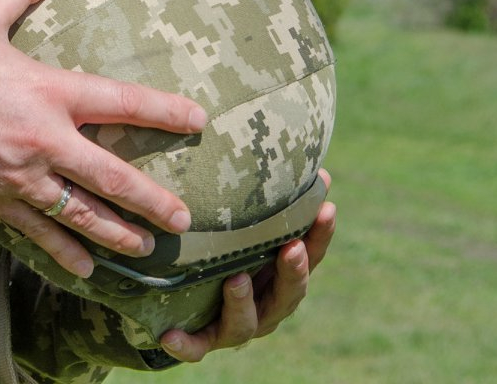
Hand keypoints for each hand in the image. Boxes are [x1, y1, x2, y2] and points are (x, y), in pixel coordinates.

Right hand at [0, 0, 206, 276]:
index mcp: (47, 94)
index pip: (120, 102)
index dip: (163, 111)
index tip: (198, 121)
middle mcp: (43, 141)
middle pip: (110, 176)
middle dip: (150, 200)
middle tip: (183, 220)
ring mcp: (20, 178)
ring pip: (80, 213)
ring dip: (116, 233)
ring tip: (145, 249)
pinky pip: (37, 233)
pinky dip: (63, 252)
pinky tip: (85, 270)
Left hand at [157, 169, 335, 362]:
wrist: (189, 306)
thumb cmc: (227, 252)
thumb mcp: (246, 227)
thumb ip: (267, 201)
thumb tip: (293, 148)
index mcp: (280, 275)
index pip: (310, 255)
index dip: (320, 235)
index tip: (326, 207)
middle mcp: (265, 304)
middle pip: (288, 295)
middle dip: (293, 274)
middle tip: (292, 249)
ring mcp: (236, 326)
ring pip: (246, 324)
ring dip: (243, 303)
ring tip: (235, 280)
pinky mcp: (203, 340)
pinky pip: (196, 347)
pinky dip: (186, 344)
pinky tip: (169, 335)